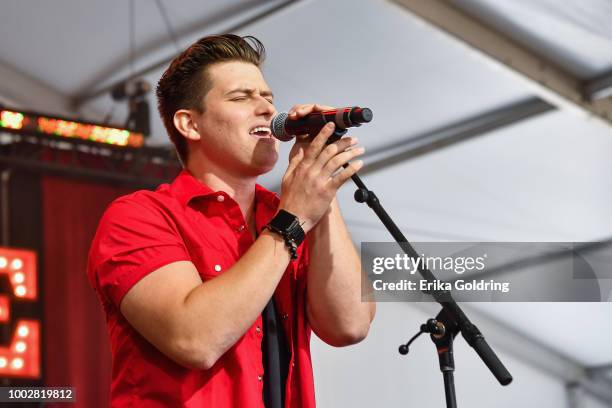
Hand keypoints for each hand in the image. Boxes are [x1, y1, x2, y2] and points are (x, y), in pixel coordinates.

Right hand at [279, 103, 365, 232]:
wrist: (292, 219)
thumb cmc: (290, 201)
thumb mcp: (287, 178)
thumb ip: (295, 163)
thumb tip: (300, 150)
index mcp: (302, 167)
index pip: (314, 146)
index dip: (324, 134)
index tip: (331, 125)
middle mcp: (311, 171)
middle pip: (329, 151)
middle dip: (343, 143)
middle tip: (352, 139)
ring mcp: (319, 181)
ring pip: (337, 162)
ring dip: (350, 153)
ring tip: (359, 150)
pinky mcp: (327, 192)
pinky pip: (342, 177)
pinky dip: (352, 169)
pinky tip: (359, 164)